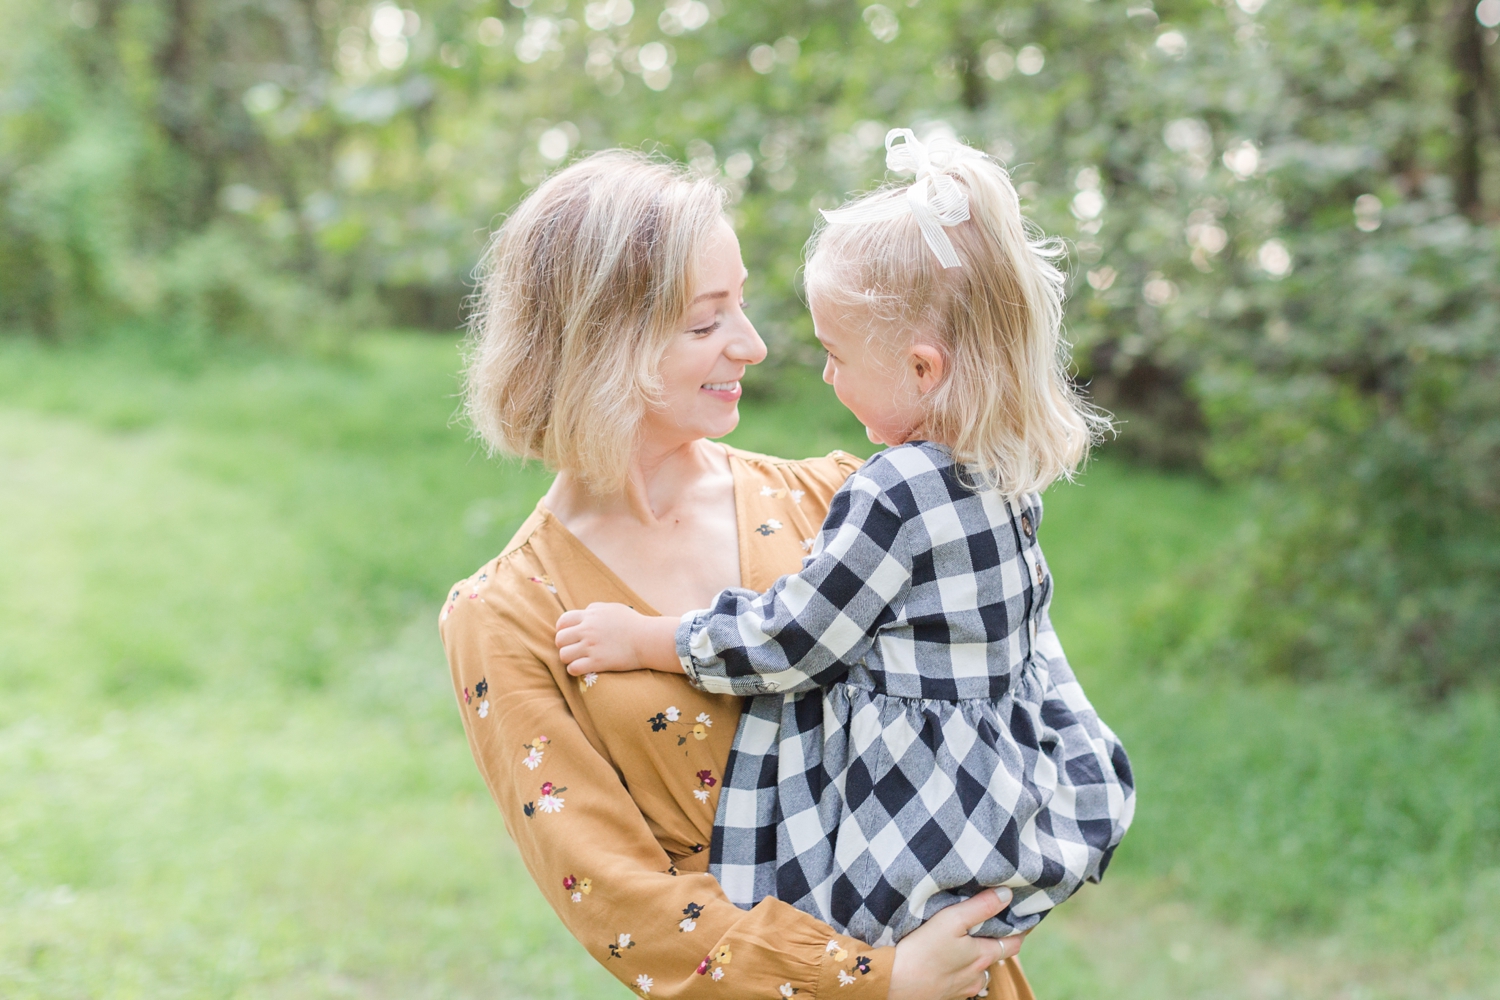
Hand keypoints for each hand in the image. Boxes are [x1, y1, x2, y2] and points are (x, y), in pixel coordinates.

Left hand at [556, 603, 651, 673]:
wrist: (648, 639)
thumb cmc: (633, 623)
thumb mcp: (612, 608)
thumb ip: (595, 609)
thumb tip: (584, 612)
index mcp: (590, 615)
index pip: (562, 621)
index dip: (562, 630)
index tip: (569, 637)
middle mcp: (587, 630)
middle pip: (559, 639)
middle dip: (564, 645)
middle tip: (574, 650)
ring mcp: (591, 646)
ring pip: (563, 655)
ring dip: (568, 659)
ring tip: (578, 660)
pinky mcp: (597, 662)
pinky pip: (573, 668)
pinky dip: (574, 670)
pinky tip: (583, 668)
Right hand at [888, 889, 1027, 999]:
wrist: (891, 983)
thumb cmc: (921, 950)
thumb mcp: (951, 920)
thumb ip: (980, 907)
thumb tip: (1007, 895)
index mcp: (982, 957)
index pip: (1014, 943)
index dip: (1020, 929)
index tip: (1021, 915)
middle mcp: (977, 977)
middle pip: (995, 957)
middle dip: (996, 941)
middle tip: (991, 923)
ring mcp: (960, 989)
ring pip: (977, 971)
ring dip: (975, 958)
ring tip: (964, 941)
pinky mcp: (944, 995)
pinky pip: (959, 981)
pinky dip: (958, 969)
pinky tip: (945, 960)